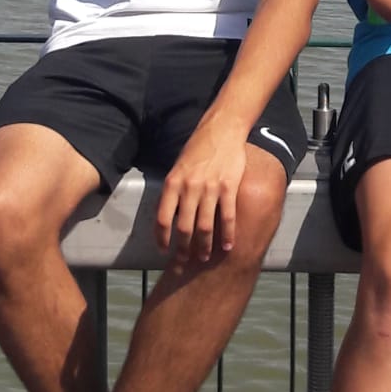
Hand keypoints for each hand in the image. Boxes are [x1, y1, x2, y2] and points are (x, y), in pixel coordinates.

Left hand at [154, 119, 248, 266]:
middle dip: (183, 248)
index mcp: (173, 183)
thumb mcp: (177, 167)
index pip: (163, 218)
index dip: (162, 238)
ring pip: (205, 226)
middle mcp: (189, 187)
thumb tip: (165, 215)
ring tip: (204, 258)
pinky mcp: (229, 187)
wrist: (222, 130)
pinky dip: (227, 234)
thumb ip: (172, 191)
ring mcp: (210, 188)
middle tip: (184, 261)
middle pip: (184, 227)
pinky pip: (227, 216)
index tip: (163, 250)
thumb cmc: (197, 149)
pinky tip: (228, 246)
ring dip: (204, 246)